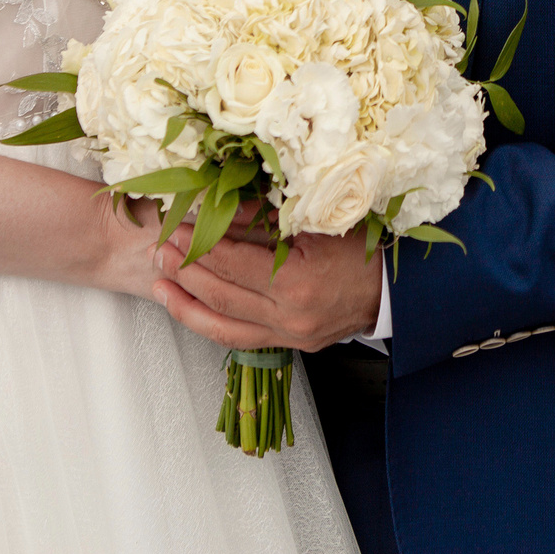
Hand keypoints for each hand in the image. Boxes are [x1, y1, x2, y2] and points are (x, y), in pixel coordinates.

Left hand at [154, 226, 381, 352]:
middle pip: (222, 296)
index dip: (200, 247)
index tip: (177, 229)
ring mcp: (289, 337)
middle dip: (185, 272)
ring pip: (223, 326)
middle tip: (161, 250)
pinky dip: (210, 323)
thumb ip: (264, 218)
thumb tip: (218, 208)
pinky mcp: (290, 345)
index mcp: (297, 282)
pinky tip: (190, 309)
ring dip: (187, 305)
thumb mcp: (314, 222)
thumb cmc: (361, 248)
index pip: (233, 264)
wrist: (393, 290)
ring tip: (160, 284)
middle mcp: (290, 317)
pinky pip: (239, 339)